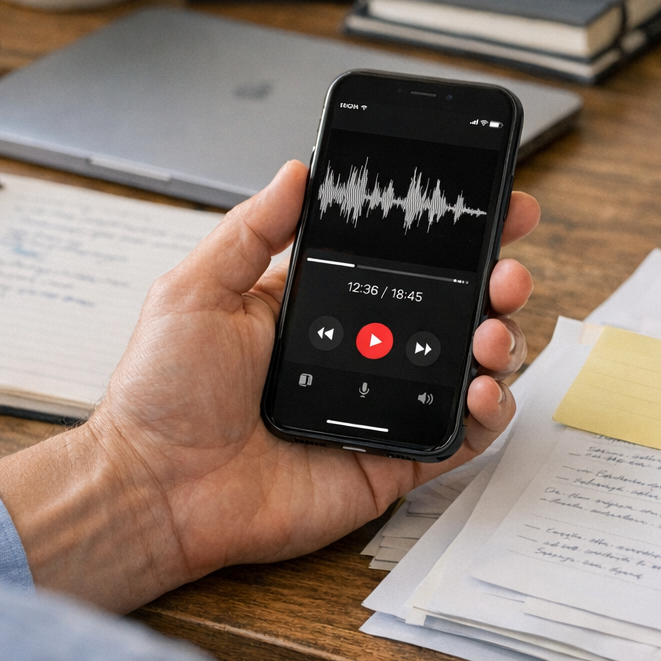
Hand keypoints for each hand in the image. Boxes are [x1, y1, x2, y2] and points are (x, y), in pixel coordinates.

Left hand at [0, 160, 539, 611]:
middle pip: (453, 309)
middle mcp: (362, 351)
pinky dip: (489, 412)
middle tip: (505, 271)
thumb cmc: (162, 394)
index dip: (455, 234)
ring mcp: (382, 405)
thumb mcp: (197, 290)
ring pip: (468, 366)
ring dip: (499, 340)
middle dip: (495, 281)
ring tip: (490, 330)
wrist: (155, 488)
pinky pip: (460, 436)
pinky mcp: (392, 459)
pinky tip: (483, 389)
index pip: (404, 260)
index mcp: (323, 306)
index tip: (494, 207)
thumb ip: (253, 229)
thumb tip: (297, 171)